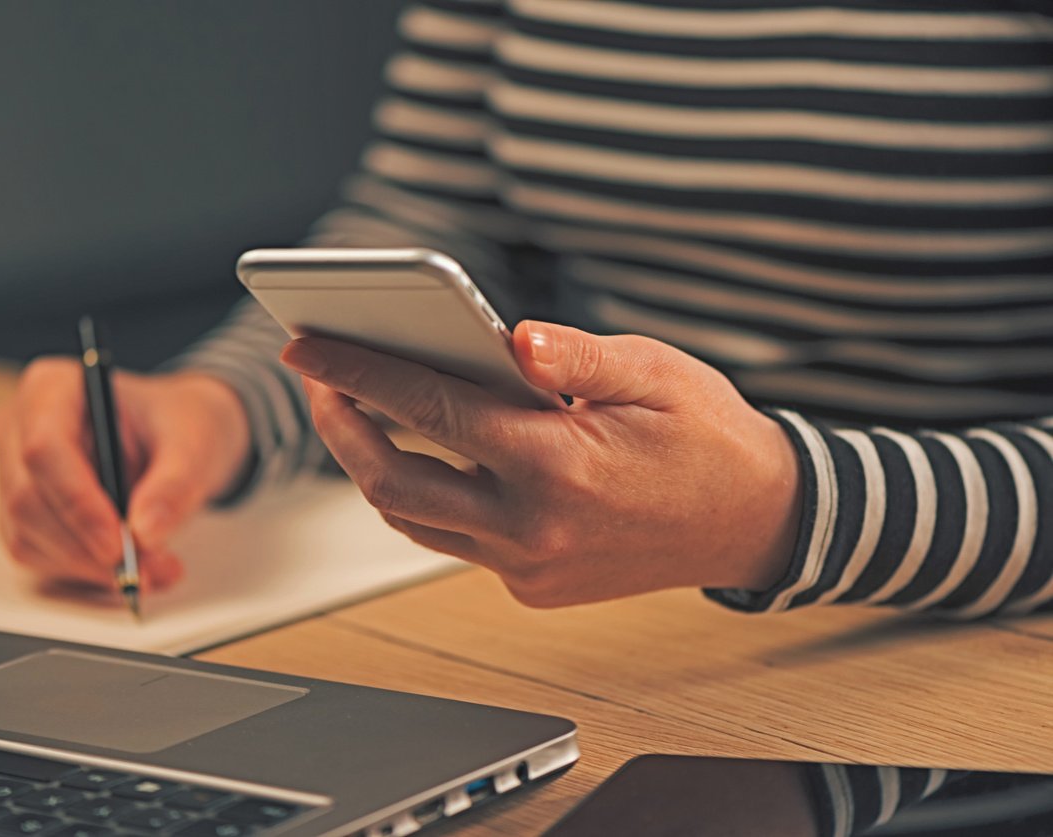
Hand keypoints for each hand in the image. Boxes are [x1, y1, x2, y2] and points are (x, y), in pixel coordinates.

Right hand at [0, 358, 250, 591]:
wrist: (178, 437)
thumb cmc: (178, 424)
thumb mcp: (194, 443)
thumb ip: (175, 485)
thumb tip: (146, 533)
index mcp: (53, 388)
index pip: (44, 450)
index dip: (78, 504)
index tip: (119, 545)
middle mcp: (21, 427)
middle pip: (28, 500)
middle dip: (87, 547)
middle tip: (149, 570)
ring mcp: (16, 472)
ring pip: (27, 536)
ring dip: (88, 567)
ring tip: (153, 569)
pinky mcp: (24, 513)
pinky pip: (39, 555)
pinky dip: (84, 573)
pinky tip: (129, 568)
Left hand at [281, 321, 800, 606]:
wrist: (755, 521)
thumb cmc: (707, 436)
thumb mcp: (655, 372)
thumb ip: (575, 356)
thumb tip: (510, 337)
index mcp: (556, 462)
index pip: (427, 407)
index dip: (356, 370)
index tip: (306, 345)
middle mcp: (531, 526)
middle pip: (392, 481)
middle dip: (340, 426)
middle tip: (318, 380)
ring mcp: (529, 567)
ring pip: (414, 520)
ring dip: (372, 467)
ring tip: (358, 413)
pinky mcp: (534, 586)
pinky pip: (455, 543)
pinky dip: (427, 498)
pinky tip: (427, 454)